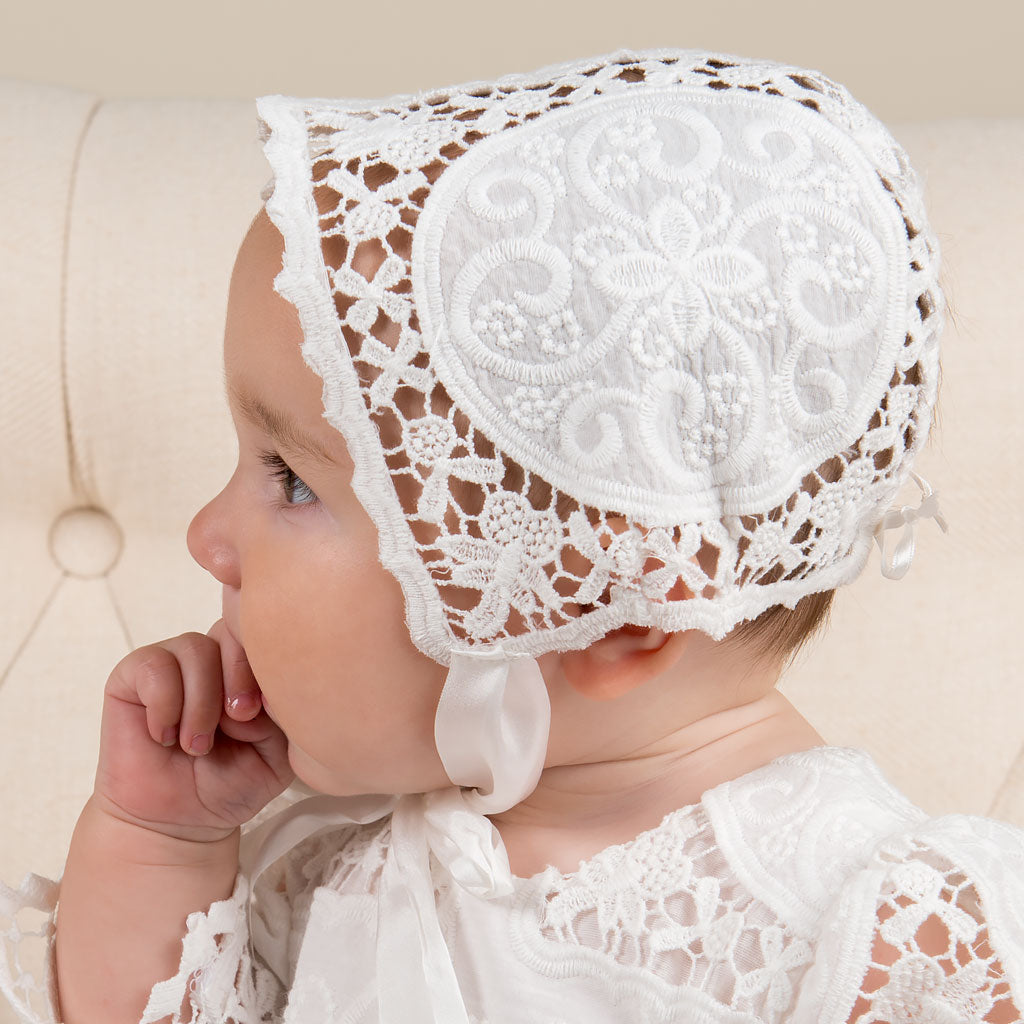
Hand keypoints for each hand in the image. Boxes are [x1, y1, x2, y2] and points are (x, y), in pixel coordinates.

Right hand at [93, 621, 293, 842]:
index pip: (262, 630)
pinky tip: (166, 736)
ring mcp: (172, 663)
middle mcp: (212, 657)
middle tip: (236, 722)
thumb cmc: (231, 783)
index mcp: (248, 666)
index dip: (265, 661)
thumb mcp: (278, 752)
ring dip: (201, 701)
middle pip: (229, 629)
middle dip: (237, 675)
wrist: (179, 821)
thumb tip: (263, 687)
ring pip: (195, 647)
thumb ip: (282, 713)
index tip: (260, 711)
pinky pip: (153, 665)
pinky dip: (165, 704)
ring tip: (198, 745)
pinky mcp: (131, 677)